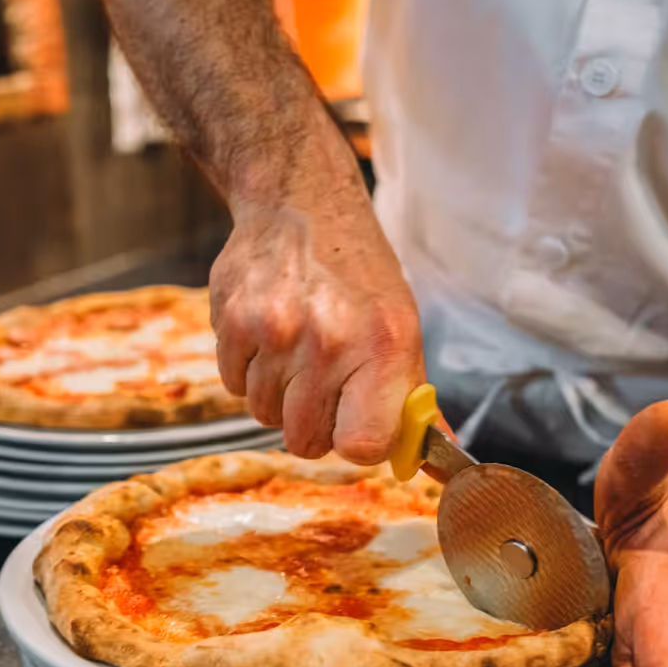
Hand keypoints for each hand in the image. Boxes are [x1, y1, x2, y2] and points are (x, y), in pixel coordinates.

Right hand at [210, 187, 423, 463]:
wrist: (301, 204)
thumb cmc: (358, 275)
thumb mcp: (401, 329)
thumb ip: (410, 400)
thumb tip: (435, 462)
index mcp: (383, 347)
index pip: (363, 445)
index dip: (356, 442)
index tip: (355, 424)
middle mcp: (329, 341)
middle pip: (304, 441)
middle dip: (312, 420)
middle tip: (321, 379)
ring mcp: (276, 331)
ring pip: (265, 415)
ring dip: (278, 393)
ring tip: (294, 346)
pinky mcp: (231, 321)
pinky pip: (234, 385)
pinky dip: (248, 369)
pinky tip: (266, 332)